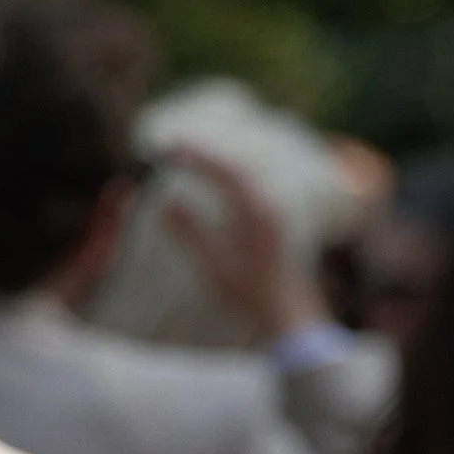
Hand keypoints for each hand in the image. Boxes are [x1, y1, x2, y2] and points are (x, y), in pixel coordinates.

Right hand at [156, 145, 325, 341]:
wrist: (288, 310)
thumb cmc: (251, 295)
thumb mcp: (215, 268)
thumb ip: (192, 234)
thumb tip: (165, 202)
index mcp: (257, 214)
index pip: (224, 171)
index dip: (196, 155)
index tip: (168, 148)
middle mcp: (269, 202)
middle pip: (234, 161)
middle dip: (202, 148)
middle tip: (170, 143)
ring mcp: (274, 204)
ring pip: (244, 165)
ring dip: (215, 154)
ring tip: (184, 149)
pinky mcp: (273, 209)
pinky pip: (250, 176)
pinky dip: (227, 166)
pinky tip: (210, 167)